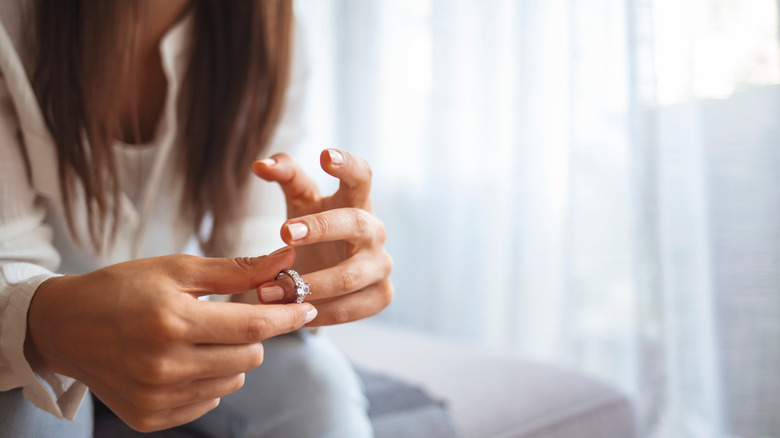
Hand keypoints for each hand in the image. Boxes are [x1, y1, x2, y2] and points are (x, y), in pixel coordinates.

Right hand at [24, 247, 315, 431]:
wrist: (64, 327)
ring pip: (233, 382)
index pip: (252, 326)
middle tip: (229, 316)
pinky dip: (208, 381)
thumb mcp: (177, 269)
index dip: (287, 316)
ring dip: (231, 359)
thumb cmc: (123, 288)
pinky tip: (182, 360)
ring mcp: (156, 397)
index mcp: (171, 322)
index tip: (308, 306)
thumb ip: (237, 270)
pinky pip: (208, 402)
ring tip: (198, 337)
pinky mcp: (150, 417)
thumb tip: (288, 260)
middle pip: (249, 358)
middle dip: (253, 334)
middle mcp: (164, 366)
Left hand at [252, 149, 392, 324]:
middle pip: (356, 224)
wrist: (331, 273)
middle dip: (321, 228)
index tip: (325, 156)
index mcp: (357, 201)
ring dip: (307, 285)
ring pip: (350, 276)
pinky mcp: (382, 295)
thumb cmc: (316, 229)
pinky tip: (293, 314)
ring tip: (267, 291)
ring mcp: (381, 265)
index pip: (362, 175)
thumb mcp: (300, 201)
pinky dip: (320, 313)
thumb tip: (259, 164)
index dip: (348, 165)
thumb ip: (284, 176)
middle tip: (284, 233)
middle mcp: (375, 231)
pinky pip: (351, 308)